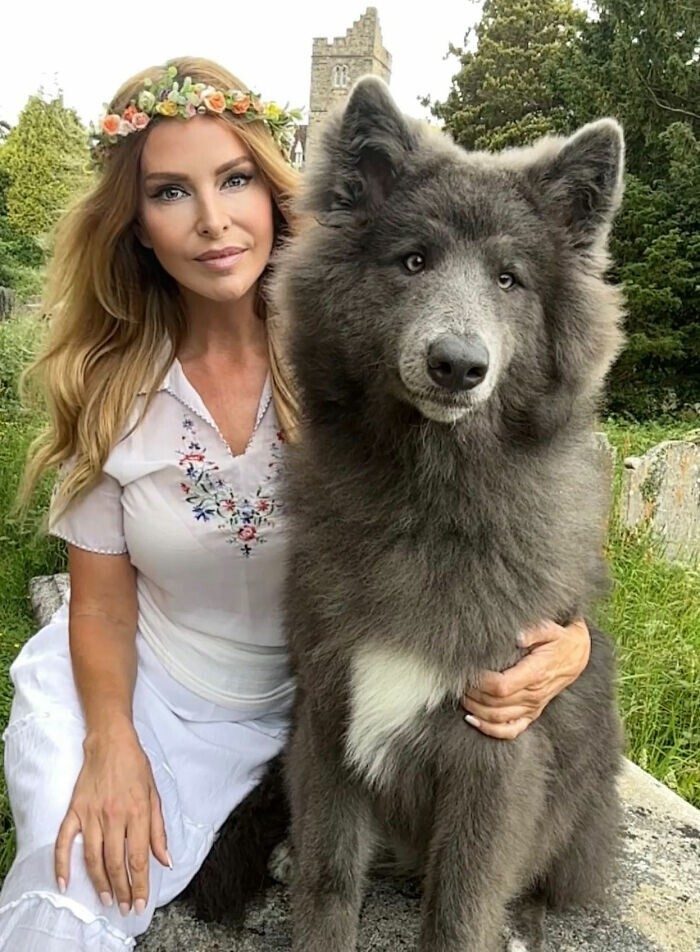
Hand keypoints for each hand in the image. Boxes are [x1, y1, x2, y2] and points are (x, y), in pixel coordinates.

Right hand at [55, 719, 170, 914]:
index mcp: (138, 812)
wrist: (111, 742)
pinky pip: (64, 841)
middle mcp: (114, 816)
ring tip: (106, 899)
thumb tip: (165, 860)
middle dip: (121, 889)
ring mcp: (92, 814)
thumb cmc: (136, 767)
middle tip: (124, 907)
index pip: (138, 858)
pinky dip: (62, 864)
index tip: (140, 902)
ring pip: (93, 857)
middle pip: (116, 862)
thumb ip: (158, 830)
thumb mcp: (155, 795)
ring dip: (99, 883)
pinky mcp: (75, 810)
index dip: (139, 884)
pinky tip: (64, 882)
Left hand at [461, 617, 590, 739]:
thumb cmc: (560, 639)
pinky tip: (473, 720)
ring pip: (499, 718)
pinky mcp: (532, 713)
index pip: (501, 686)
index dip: (481, 683)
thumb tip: (517, 636)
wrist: (577, 654)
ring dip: (476, 710)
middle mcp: (534, 694)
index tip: (468, 672)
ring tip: (461, 697)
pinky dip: (491, 730)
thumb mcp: (550, 629)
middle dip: (473, 695)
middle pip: (495, 704)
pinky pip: (511, 730)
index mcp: (536, 674)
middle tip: (458, 683)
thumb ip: (533, 631)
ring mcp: (533, 707)